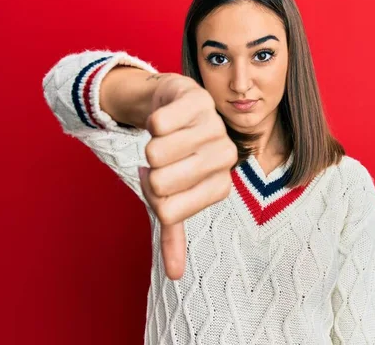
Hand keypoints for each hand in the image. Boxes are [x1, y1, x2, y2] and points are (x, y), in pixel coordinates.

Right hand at [138, 73, 237, 279]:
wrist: (171, 108)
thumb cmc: (175, 157)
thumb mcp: (173, 194)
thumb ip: (174, 232)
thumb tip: (174, 275)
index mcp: (220, 186)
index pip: (167, 210)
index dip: (153, 197)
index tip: (162, 183)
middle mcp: (225, 156)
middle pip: (160, 182)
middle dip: (148, 170)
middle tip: (162, 158)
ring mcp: (215, 125)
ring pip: (156, 150)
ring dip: (149, 144)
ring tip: (164, 138)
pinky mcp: (198, 99)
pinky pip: (158, 122)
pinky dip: (150, 121)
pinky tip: (166, 117)